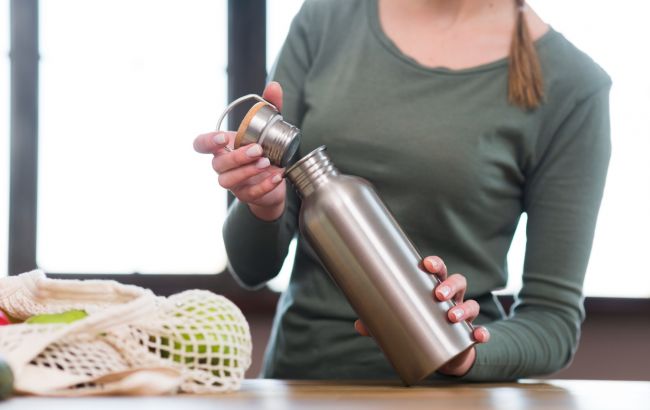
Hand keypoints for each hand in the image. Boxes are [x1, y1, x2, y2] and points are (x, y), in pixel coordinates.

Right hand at [193, 82, 285, 220]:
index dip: (207, 142)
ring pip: (229, 180)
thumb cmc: (264, 151)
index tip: (223, 137)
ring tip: (267, 163)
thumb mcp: (268, 128)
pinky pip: (250, 193)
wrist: (274, 180)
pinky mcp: (246, 195)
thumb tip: (274, 86)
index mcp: (223, 147)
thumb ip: (270, 107)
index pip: (201, 145)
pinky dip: (264, 185)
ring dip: (248, 171)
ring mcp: (233, 183)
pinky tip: (278, 176)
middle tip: (258, 149)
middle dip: (237, 156)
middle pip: (218, 164)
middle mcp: (223, 166)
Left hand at [354, 255, 489, 376]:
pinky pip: (482, 331)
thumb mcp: (401, 323)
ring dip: (464, 308)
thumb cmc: (420, 328)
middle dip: (450, 285)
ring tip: (452, 317)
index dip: (434, 264)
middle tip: (438, 294)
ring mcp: (464, 316)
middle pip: (458, 281)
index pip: (437, 270)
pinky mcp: (470, 335)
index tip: (426, 263)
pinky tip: (477, 335)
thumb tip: (359, 324)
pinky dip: (482, 332)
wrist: (442, 355)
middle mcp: (453, 299)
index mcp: (434, 289)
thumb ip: (382, 323)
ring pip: (471, 304)